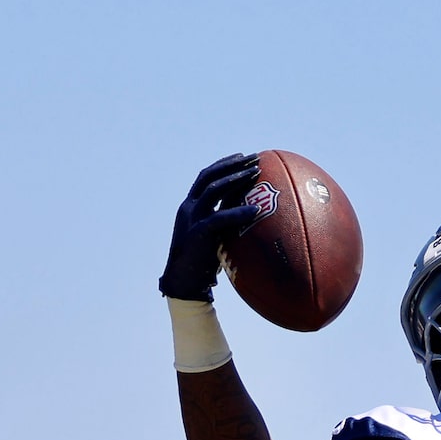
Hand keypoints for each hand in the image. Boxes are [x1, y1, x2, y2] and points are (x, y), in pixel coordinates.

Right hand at [160, 153, 263, 300]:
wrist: (185, 281)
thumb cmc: (204, 263)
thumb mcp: (215, 237)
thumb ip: (226, 224)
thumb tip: (252, 218)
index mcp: (191, 206)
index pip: (207, 177)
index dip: (225, 165)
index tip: (243, 158)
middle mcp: (189, 207)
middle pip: (210, 176)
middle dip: (233, 164)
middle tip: (255, 158)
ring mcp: (192, 218)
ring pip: (213, 190)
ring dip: (236, 179)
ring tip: (256, 173)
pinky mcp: (198, 232)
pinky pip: (220, 217)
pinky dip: (239, 212)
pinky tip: (256, 209)